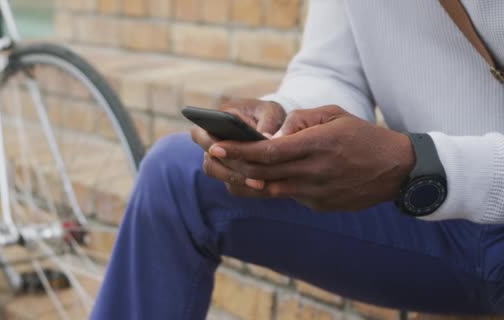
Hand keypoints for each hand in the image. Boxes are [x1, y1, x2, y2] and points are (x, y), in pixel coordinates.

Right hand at [191, 99, 286, 192]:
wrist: (274, 128)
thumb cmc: (267, 114)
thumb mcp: (270, 111)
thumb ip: (267, 122)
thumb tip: (266, 138)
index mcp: (212, 123)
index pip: (199, 135)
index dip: (209, 144)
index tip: (219, 150)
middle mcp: (212, 147)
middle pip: (210, 163)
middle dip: (229, 169)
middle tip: (247, 171)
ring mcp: (221, 164)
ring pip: (222, 177)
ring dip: (239, 181)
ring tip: (260, 184)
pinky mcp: (233, 178)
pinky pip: (236, 187)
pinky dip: (249, 188)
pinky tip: (266, 187)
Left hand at [204, 105, 415, 211]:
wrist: (397, 170)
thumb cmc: (363, 135)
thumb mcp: (334, 115)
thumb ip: (300, 120)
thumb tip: (272, 134)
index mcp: (318, 145)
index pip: (269, 152)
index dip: (240, 150)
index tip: (218, 145)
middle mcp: (315, 172)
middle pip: (263, 173)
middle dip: (234, 165)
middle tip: (213, 156)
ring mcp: (317, 193)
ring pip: (271, 189)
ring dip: (248, 180)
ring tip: (230, 167)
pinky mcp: (320, 205)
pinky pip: (289, 196)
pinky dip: (271, 187)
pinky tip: (259, 178)